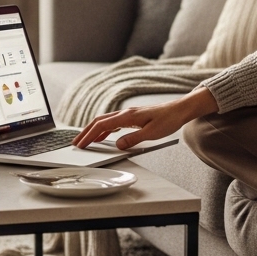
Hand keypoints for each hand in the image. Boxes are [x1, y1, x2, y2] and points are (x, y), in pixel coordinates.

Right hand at [72, 87, 218, 149]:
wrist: (180, 110)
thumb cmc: (168, 120)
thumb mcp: (151, 134)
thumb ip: (133, 140)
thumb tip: (117, 145)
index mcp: (127, 116)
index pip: (102, 125)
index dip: (89, 135)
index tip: (81, 144)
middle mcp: (125, 113)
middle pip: (99, 121)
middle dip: (86, 132)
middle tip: (76, 143)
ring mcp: (128, 114)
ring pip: (105, 121)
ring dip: (94, 131)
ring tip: (86, 141)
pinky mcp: (133, 117)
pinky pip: (113, 123)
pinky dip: (104, 130)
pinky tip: (103, 136)